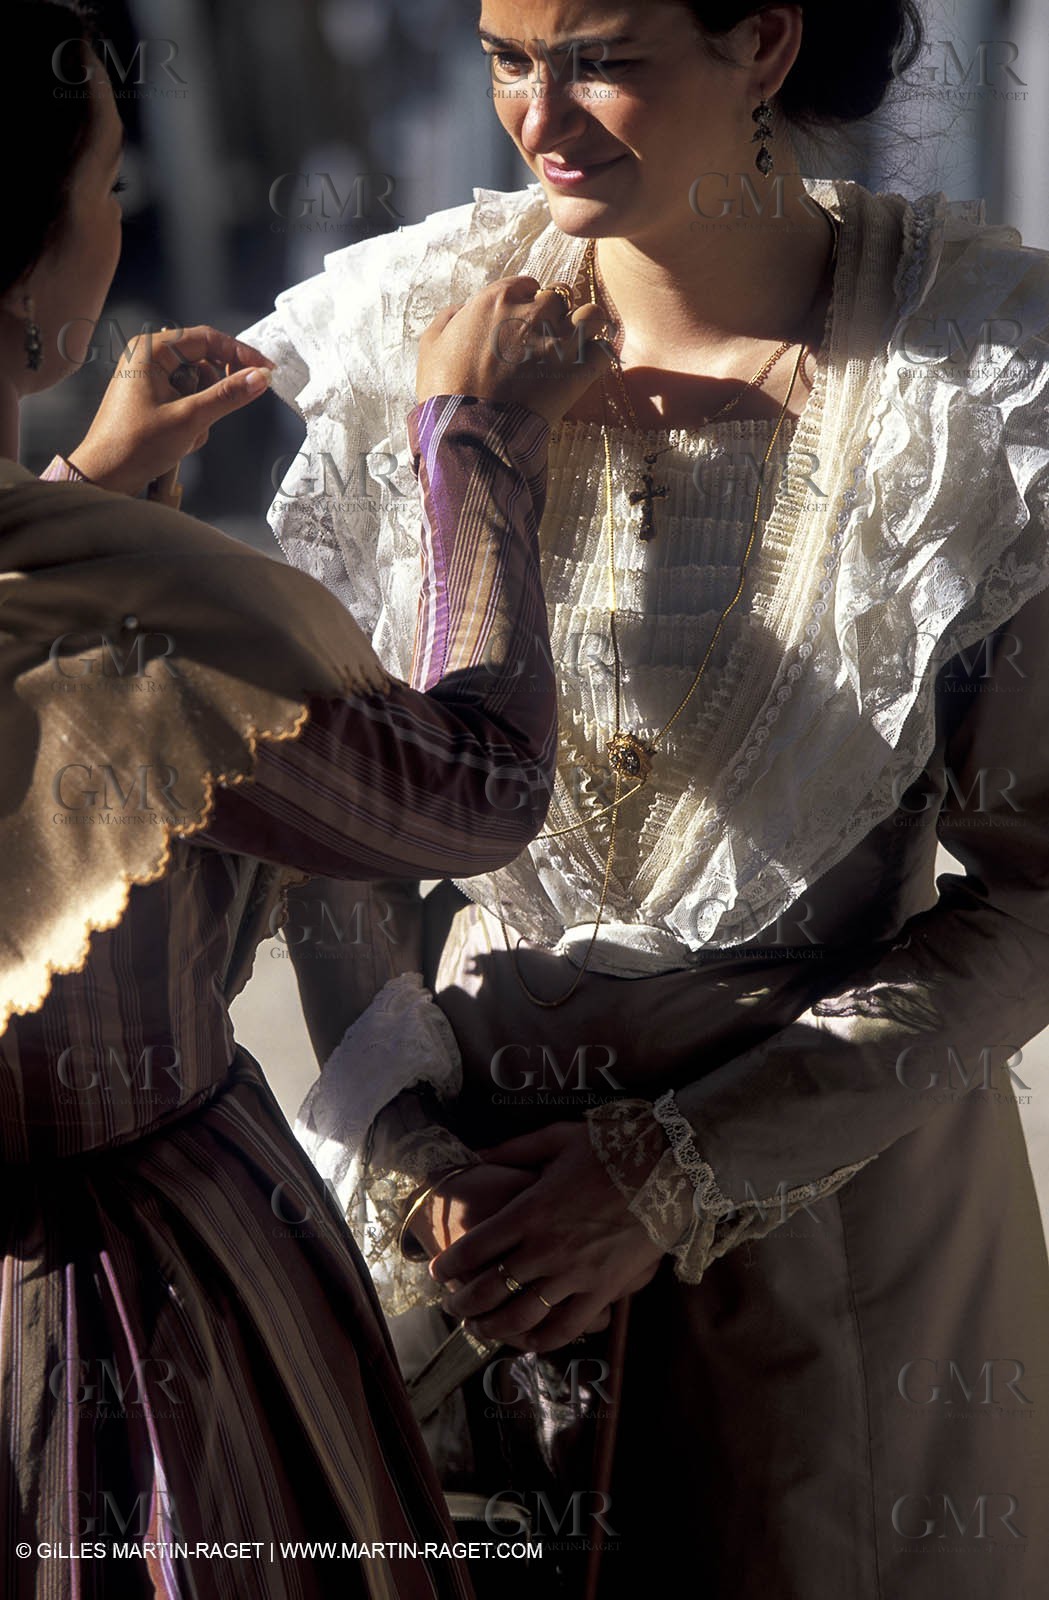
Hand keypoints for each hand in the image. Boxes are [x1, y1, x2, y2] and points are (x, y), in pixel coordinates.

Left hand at [68, 325, 274, 496]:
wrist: (104, 476)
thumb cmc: (133, 445)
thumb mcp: (189, 419)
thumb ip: (227, 395)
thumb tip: (258, 378)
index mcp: (150, 350)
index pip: (207, 338)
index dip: (240, 354)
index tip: (265, 370)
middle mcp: (148, 357)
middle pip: (204, 361)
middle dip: (215, 391)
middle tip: (224, 409)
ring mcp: (149, 378)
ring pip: (198, 384)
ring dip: (204, 411)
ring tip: (189, 433)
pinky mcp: (152, 398)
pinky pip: (187, 400)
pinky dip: (193, 420)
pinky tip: (181, 439)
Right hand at [415, 276, 610, 424]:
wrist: (469, 433)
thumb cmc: (445, 391)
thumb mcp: (431, 345)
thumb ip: (449, 318)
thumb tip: (462, 309)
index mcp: (498, 299)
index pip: (527, 284)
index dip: (526, 301)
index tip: (522, 320)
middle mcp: (533, 313)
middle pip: (559, 297)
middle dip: (555, 313)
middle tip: (548, 335)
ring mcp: (560, 342)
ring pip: (591, 316)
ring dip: (586, 326)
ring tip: (579, 342)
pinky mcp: (578, 372)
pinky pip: (603, 352)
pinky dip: (599, 356)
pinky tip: (588, 365)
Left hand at [431, 1122, 663, 1352]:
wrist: (670, 1164)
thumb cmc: (614, 1145)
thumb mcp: (558, 1137)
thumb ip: (513, 1150)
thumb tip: (475, 1154)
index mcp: (530, 1210)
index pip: (474, 1249)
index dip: (450, 1266)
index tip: (438, 1272)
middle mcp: (546, 1248)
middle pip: (490, 1290)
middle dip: (463, 1303)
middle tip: (452, 1305)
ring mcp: (576, 1274)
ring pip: (522, 1316)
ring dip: (494, 1327)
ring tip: (480, 1327)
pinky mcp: (604, 1290)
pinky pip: (567, 1327)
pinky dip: (542, 1340)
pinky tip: (528, 1341)